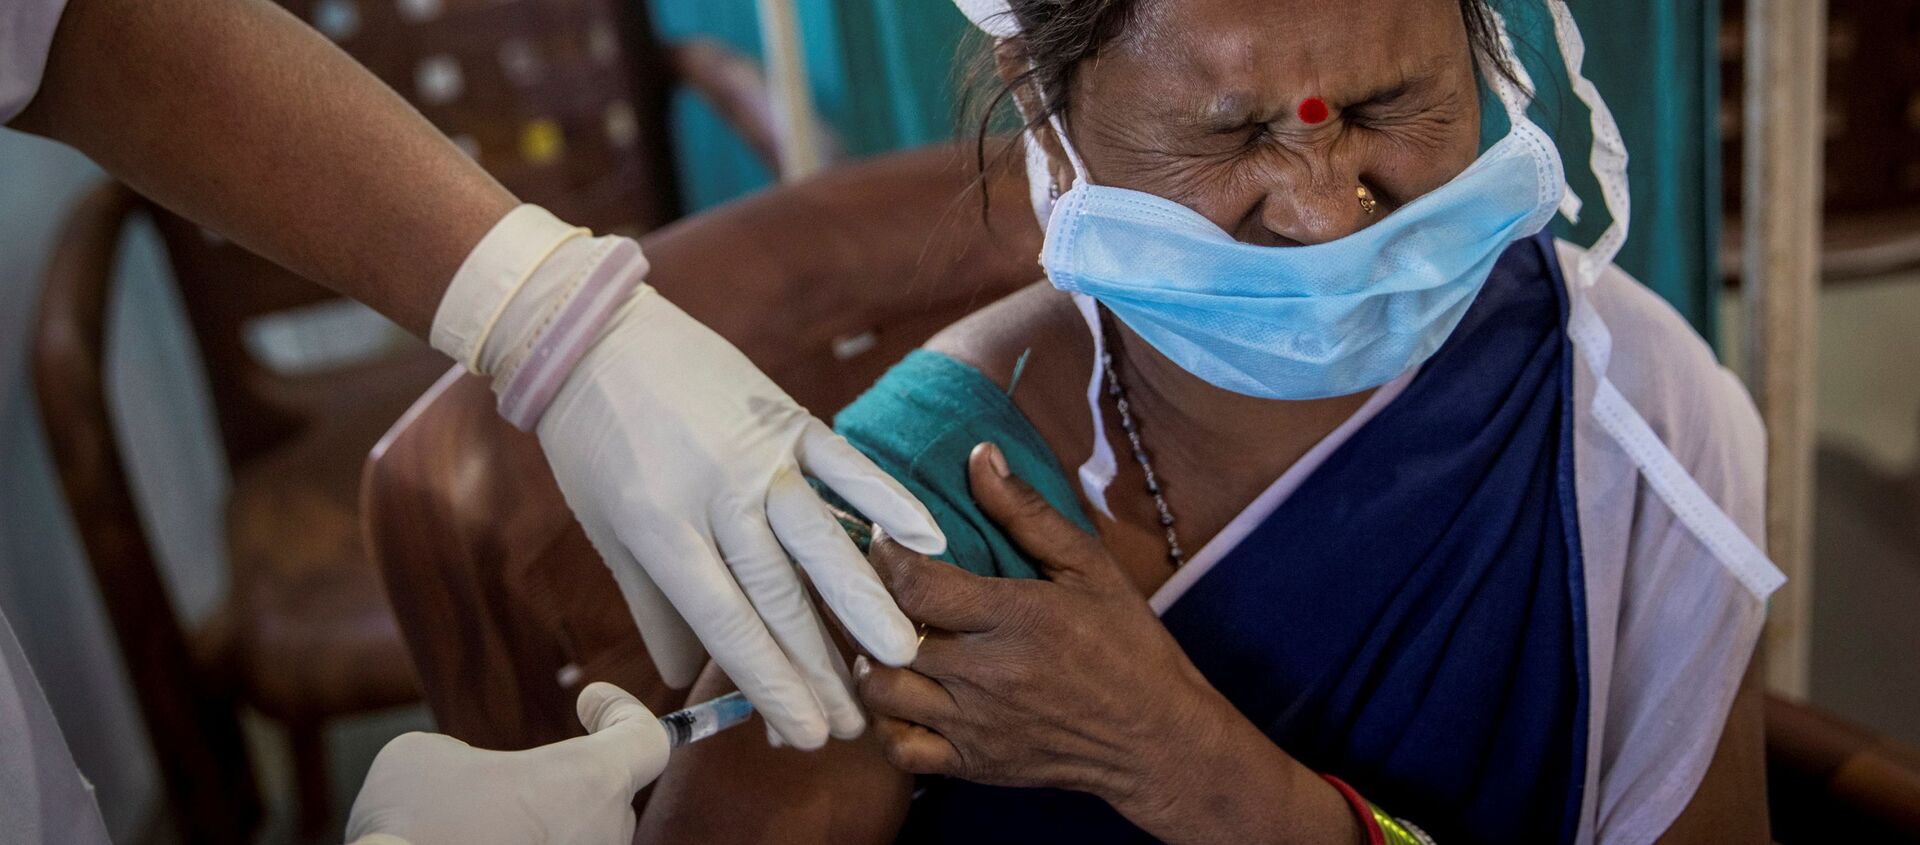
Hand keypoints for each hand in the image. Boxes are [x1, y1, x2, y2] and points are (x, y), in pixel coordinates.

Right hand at [345, 683, 667, 844]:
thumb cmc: (412, 827)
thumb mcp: (426, 756)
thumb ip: (466, 757)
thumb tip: (465, 777)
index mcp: (588, 781)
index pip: (649, 740)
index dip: (623, 713)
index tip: (591, 700)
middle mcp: (602, 834)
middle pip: (608, 795)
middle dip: (565, 781)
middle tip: (509, 777)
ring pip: (577, 836)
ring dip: (541, 824)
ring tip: (479, 824)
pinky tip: (478, 842)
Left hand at [539, 287, 945, 747]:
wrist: (593, 336)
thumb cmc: (595, 442)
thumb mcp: (608, 530)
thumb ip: (655, 606)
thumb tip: (684, 679)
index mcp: (660, 529)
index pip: (727, 624)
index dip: (771, 685)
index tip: (805, 733)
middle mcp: (714, 495)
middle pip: (780, 596)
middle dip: (822, 667)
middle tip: (858, 721)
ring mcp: (757, 453)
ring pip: (821, 539)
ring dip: (866, 601)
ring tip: (902, 654)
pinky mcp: (786, 415)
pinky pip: (845, 465)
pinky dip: (889, 500)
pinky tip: (926, 542)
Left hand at [854, 443, 1233, 809]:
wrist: (1157, 739)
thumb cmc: (1127, 645)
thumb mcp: (1091, 567)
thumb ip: (1029, 513)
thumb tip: (980, 456)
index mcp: (1015, 618)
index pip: (916, 584)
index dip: (884, 556)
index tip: (884, 540)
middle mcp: (987, 675)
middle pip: (885, 638)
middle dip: (864, 605)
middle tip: (864, 585)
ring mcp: (976, 726)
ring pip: (881, 694)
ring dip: (869, 663)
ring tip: (880, 639)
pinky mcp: (973, 765)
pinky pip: (900, 751)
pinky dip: (884, 724)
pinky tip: (900, 695)